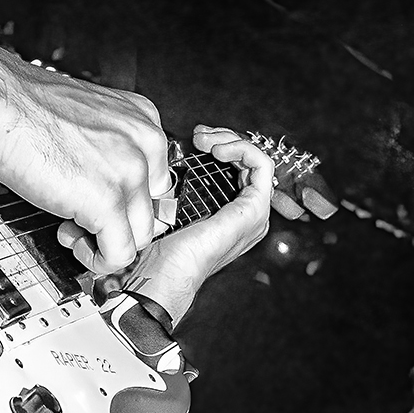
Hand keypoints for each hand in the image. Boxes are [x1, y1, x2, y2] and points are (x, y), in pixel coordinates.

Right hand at [0, 25, 170, 273]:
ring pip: (139, 238)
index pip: (156, 185)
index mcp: (145, 122)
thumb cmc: (26, 109)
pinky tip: (74, 242)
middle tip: (78, 220)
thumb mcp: (88, 123)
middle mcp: (145, 145)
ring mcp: (129, 174)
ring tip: (70, 229)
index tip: (98, 207)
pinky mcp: (107, 202)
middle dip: (114, 226)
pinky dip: (98, 260)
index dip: (124, 204)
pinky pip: (119, 254)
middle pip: (150, 213)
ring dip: (104, 244)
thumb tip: (111, 191)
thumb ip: (111, 152)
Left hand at [67, 126, 272, 324]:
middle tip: (200, 136)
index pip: (237, 167)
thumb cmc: (158, 253)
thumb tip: (152, 162)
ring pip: (257, 159)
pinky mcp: (253, 209)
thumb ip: (169, 189)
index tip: (194, 140)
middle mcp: (246, 212)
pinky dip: (241, 149)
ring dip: (232, 140)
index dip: (219, 145)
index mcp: (230, 213)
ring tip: (206, 140)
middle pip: (247, 161)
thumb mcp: (165, 209)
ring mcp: (253, 212)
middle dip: (224, 138)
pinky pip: (262, 166)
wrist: (162, 276)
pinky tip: (216, 149)